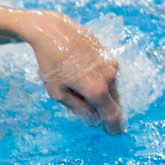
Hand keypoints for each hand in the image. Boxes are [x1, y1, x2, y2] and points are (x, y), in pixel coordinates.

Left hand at [21, 12, 123, 132]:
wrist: (54, 31)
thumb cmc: (51, 63)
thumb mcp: (56, 92)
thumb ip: (76, 107)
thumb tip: (91, 115)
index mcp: (97, 89)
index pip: (112, 114)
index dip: (113, 126)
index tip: (114, 133)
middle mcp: (110, 77)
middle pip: (113, 101)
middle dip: (105, 110)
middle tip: (95, 117)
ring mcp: (111, 64)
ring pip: (111, 87)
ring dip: (101, 94)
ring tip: (78, 90)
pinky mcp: (109, 54)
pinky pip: (108, 74)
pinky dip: (100, 81)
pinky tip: (82, 76)